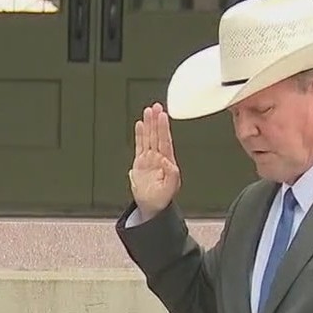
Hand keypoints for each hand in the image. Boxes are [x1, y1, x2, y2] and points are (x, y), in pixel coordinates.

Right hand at [130, 103, 180, 219]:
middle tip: (156, 107)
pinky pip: (140, 145)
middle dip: (157, 120)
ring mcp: (150, 158)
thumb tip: (170, 163)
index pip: (165, 141)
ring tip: (148, 110)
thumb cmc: (162, 197)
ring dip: (149, 124)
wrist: (152, 205)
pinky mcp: (140, 162)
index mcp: (168, 161)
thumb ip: (172, 175)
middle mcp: (159, 157)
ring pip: (149, 137)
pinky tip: (140, 124)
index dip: (163, 128)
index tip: (163, 116)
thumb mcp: (171, 188)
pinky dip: (140, 134)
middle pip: (157, 135)